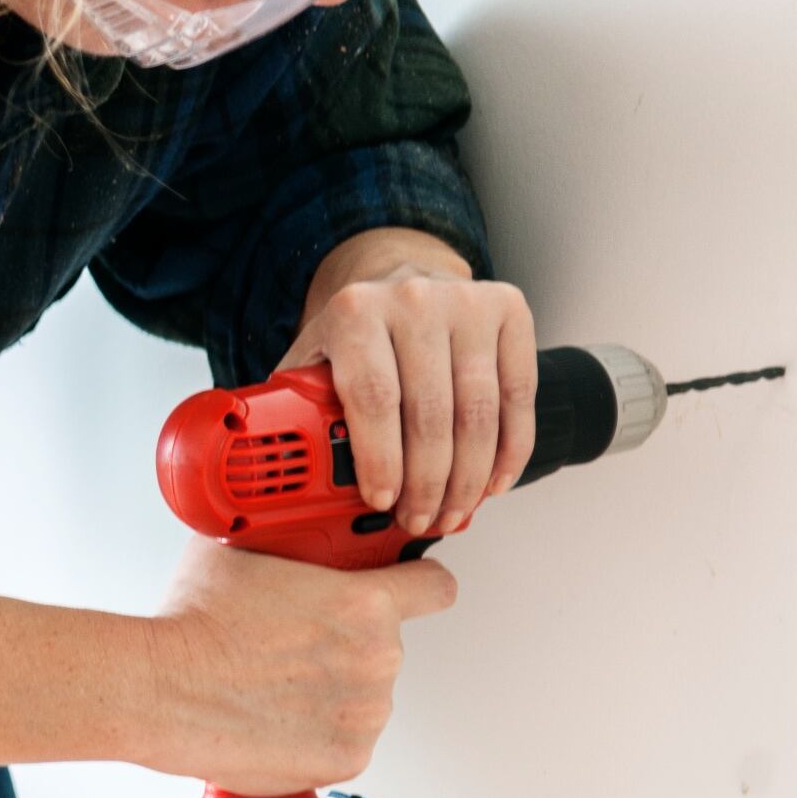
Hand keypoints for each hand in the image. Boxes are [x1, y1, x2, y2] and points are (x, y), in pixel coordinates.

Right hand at [145, 538, 457, 794]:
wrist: (160, 689)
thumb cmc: (193, 625)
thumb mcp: (239, 550)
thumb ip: (286, 542)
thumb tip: (281, 528)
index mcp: (364, 602)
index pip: (435, 587)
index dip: (419, 585)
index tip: (408, 589)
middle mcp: (377, 658)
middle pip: (385, 645)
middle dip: (347, 643)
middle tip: (292, 644)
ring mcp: (365, 713)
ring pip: (364, 696)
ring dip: (332, 691)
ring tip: (273, 684)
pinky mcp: (346, 759)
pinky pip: (344, 740)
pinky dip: (315, 734)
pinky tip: (273, 717)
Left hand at [279, 229, 537, 538]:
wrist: (402, 277)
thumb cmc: (358, 332)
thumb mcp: (315, 357)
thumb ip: (298, 404)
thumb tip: (279, 476)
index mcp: (355, 311)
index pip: (372, 397)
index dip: (380, 458)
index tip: (382, 501)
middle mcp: (413, 300)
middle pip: (429, 413)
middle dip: (426, 481)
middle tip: (419, 520)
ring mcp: (466, 303)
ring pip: (477, 412)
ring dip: (467, 476)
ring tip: (453, 511)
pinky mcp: (510, 311)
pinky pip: (518, 395)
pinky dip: (509, 449)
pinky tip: (492, 481)